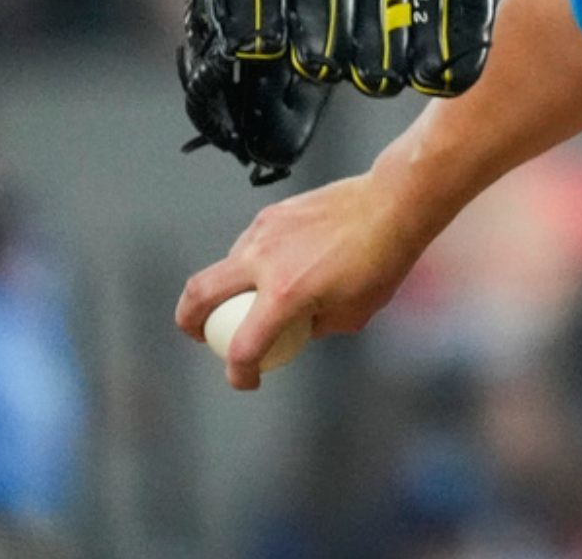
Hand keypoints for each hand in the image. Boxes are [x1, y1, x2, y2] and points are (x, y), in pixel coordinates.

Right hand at [176, 167, 422, 388]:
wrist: (392, 204)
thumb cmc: (382, 260)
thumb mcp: (352, 314)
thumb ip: (314, 327)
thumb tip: (294, 330)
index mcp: (284, 294)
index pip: (243, 346)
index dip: (239, 372)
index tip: (246, 378)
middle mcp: (264, 260)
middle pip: (198, 294)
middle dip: (189, 322)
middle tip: (200, 335)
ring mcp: (264, 231)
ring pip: (223, 265)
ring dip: (224, 288)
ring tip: (249, 300)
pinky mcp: (273, 213)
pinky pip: (248, 244)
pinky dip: (250, 263)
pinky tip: (275, 267)